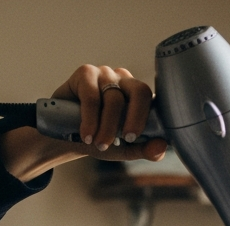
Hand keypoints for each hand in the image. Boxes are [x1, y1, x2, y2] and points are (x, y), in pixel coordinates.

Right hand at [0, 65, 167, 181]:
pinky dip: (90, 119)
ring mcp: (105, 74)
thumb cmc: (100, 139)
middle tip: (125, 140)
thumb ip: (144, 149)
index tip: (134, 138)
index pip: (151, 98)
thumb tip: (162, 147)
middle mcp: (125, 81)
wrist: (67, 136)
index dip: (146, 116)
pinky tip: (86, 135)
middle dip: (133, 119)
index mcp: (138, 97)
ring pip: (114, 98)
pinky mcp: (85, 73)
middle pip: (138, 91)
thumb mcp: (124, 150)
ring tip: (99, 144)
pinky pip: (91, 96)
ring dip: (107, 126)